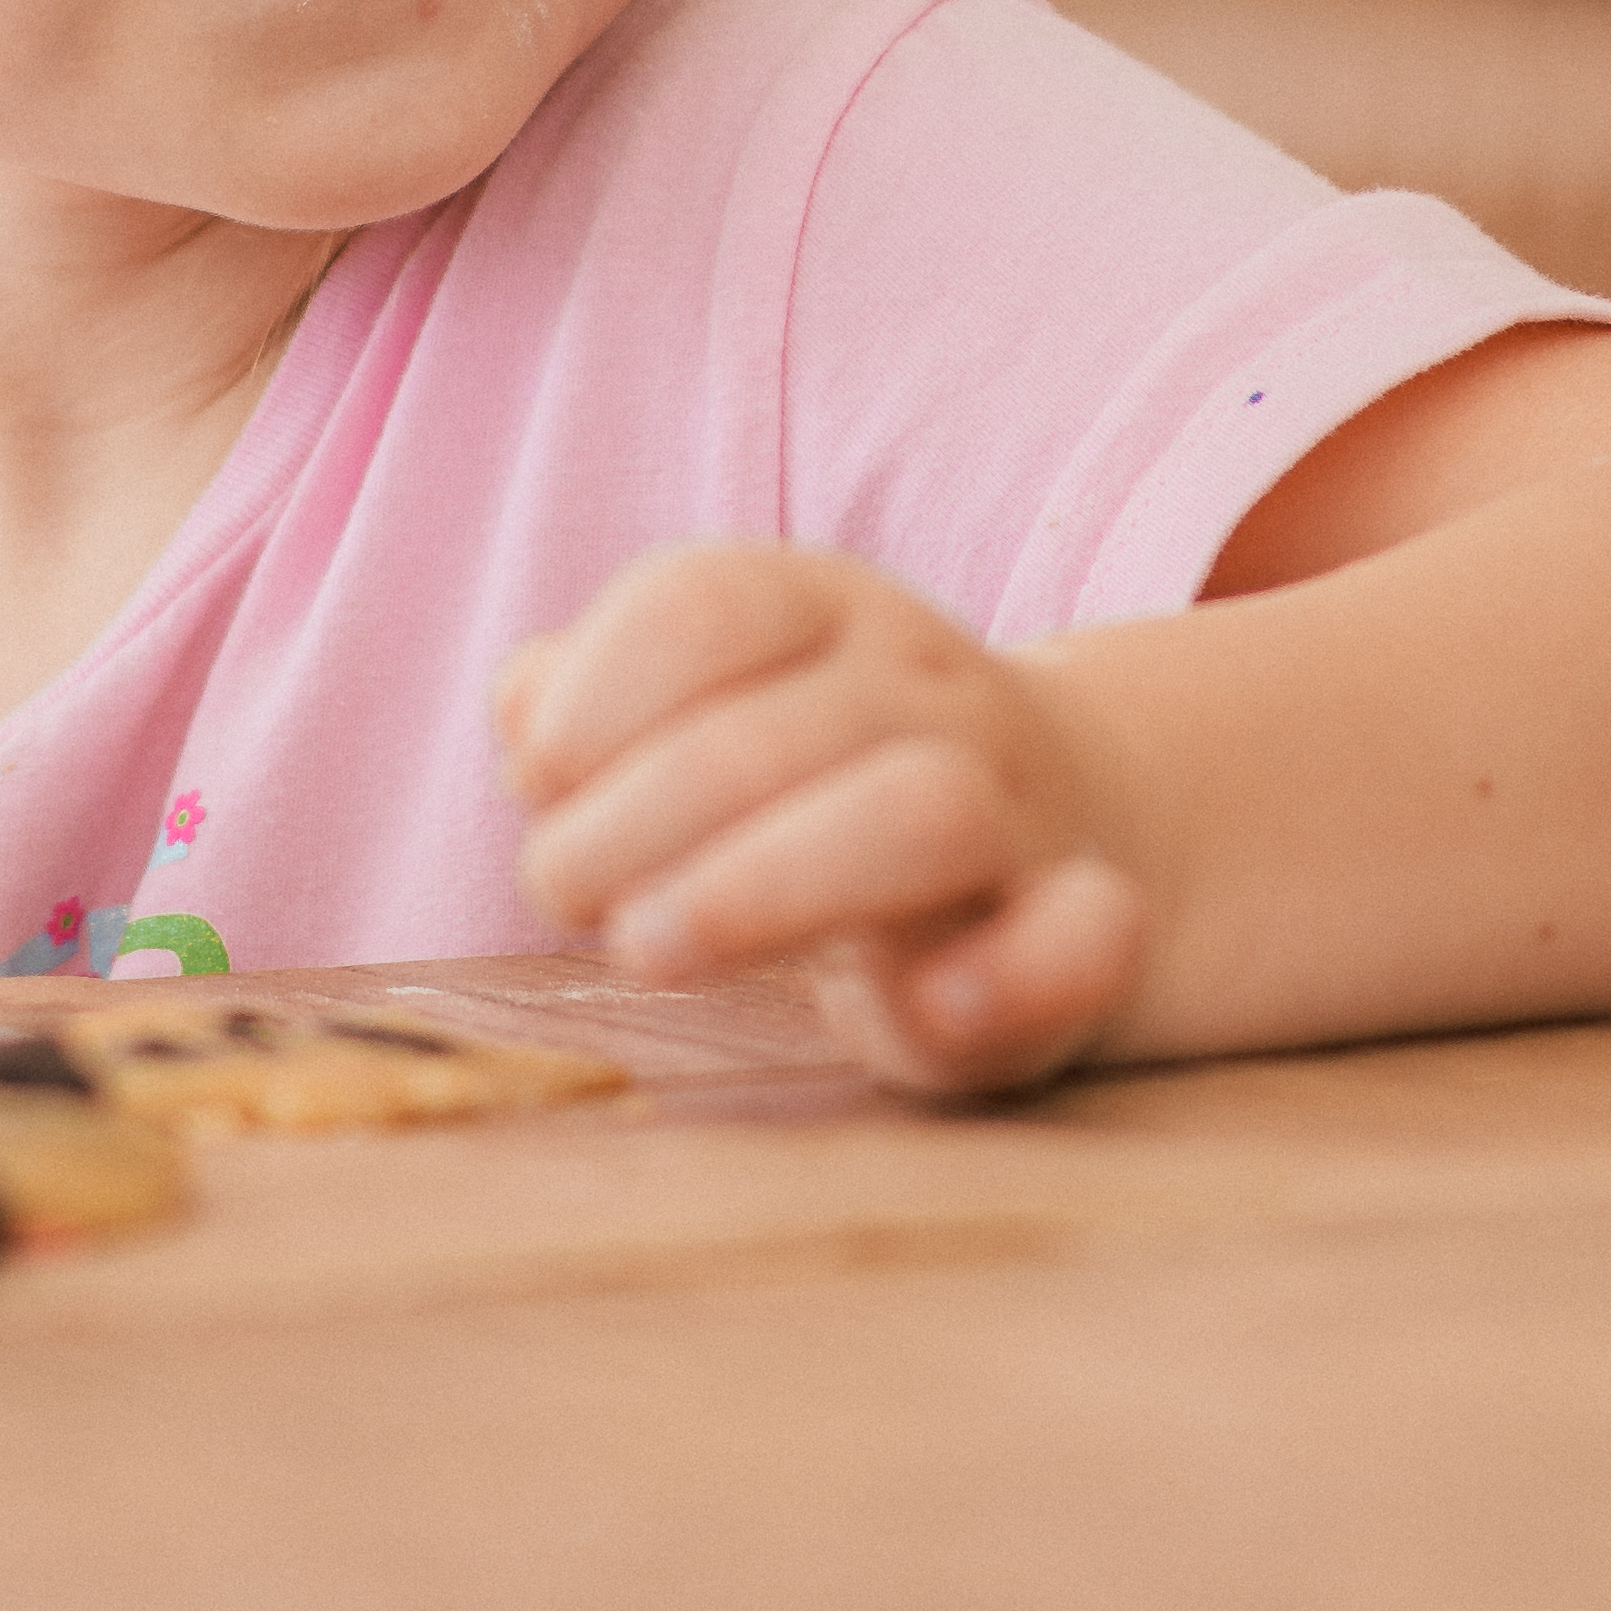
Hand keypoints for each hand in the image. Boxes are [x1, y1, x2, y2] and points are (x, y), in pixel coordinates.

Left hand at [495, 542, 1144, 1098]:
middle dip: (641, 818)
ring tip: (647, 949)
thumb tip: (522, 716)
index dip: (594, 696)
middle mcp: (927, 689)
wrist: (1063, 822)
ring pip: (925, 812)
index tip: (537, 782)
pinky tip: (929, 1004)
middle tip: (561, 894)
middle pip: (786, 728)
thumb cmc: (818, 776)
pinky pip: (1088, 935)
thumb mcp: (708, 705)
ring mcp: (1015, 808)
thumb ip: (595, 699)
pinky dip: (1016, 971)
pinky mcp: (1075, 940)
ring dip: (761, 886)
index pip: (705, 605)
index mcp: (826, 610)